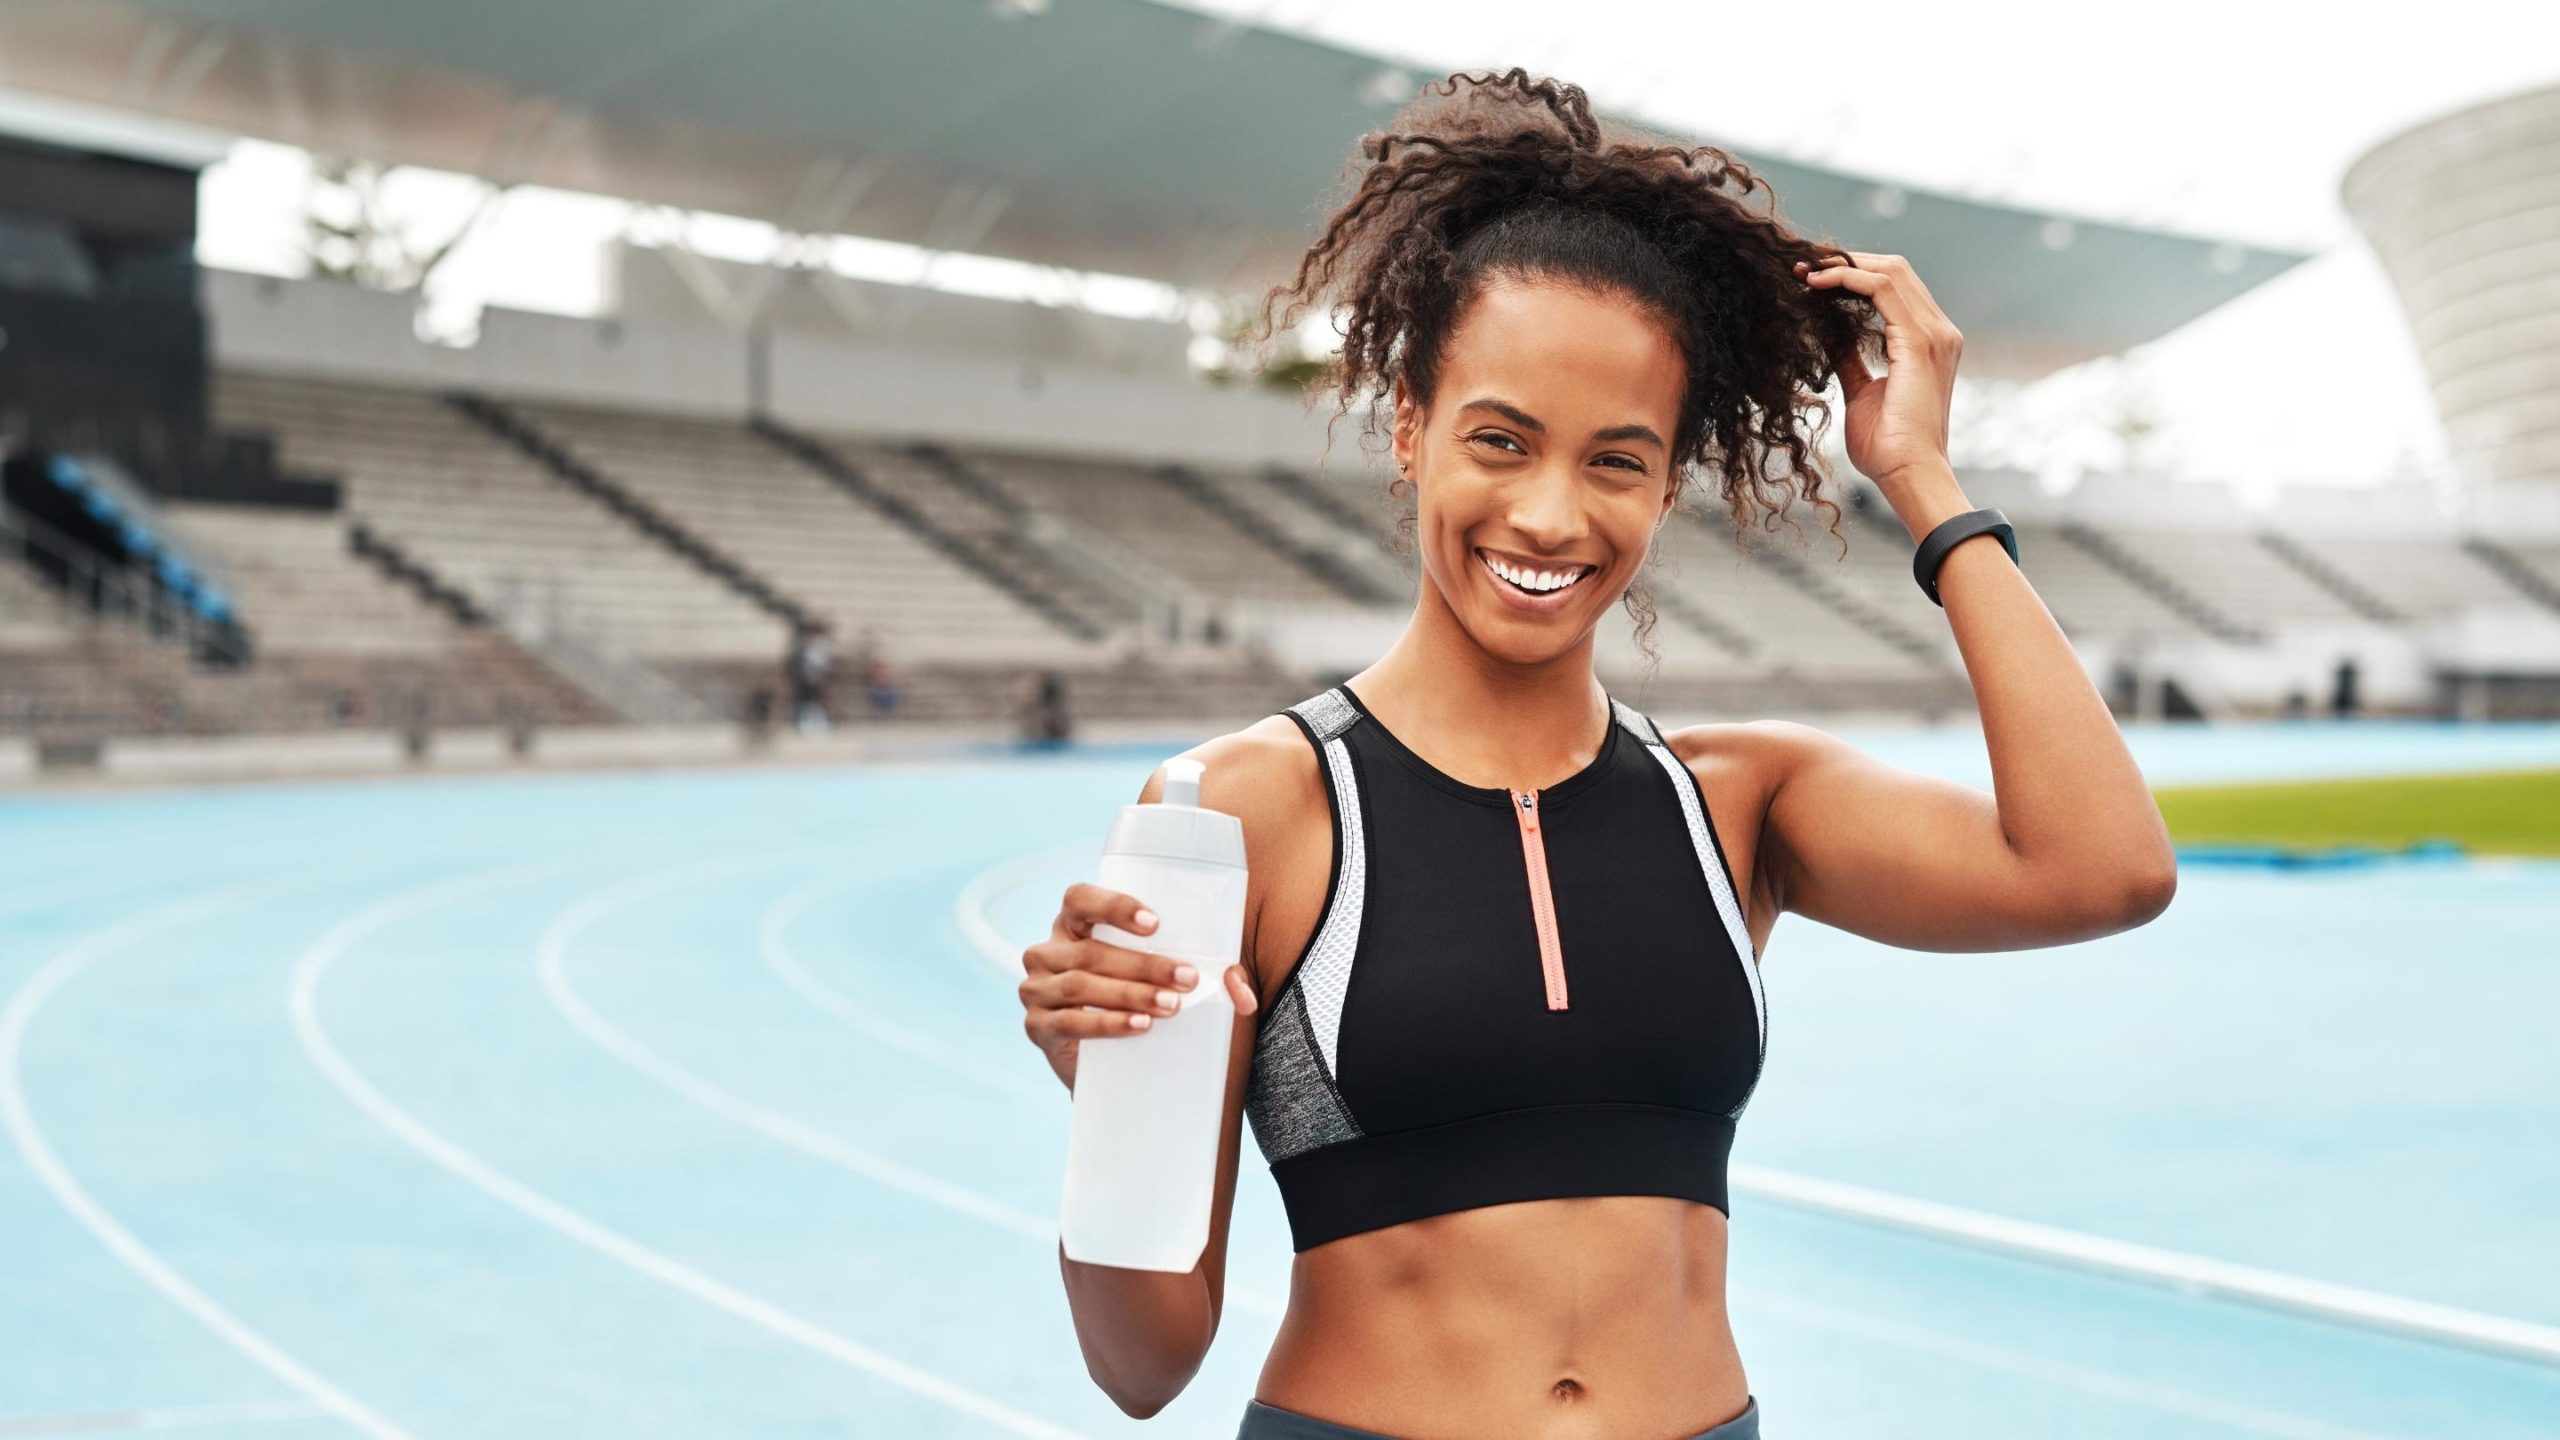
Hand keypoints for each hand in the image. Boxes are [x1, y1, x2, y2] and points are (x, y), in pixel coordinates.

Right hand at [1019, 882, 1259, 1092]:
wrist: (1106, 1061)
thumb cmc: (1137, 1000)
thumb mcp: (1163, 978)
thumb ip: (1207, 976)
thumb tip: (1242, 993)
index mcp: (1072, 925)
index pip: (1079, 899)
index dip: (1113, 905)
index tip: (1156, 923)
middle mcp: (1047, 952)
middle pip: (1090, 950)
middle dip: (1143, 964)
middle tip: (1186, 978)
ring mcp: (1036, 990)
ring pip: (1081, 985)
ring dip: (1130, 993)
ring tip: (1171, 1006)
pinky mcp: (1037, 1028)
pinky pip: (1070, 1022)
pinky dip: (1107, 1023)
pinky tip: (1138, 1026)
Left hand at [1796, 251, 1961, 495]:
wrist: (1908, 473)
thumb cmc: (1887, 445)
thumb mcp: (1860, 392)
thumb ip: (1849, 359)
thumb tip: (1827, 334)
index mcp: (1929, 342)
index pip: (1894, 288)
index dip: (1853, 274)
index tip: (1811, 278)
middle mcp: (1939, 332)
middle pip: (1894, 270)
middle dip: (1846, 262)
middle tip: (1803, 266)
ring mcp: (1934, 334)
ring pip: (1890, 271)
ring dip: (1843, 265)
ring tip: (1805, 272)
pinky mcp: (1920, 341)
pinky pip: (1882, 289)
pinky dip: (1848, 278)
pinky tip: (1818, 284)